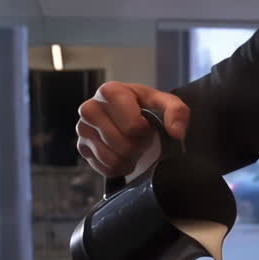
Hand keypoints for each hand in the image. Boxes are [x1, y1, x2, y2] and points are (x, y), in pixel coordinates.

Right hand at [75, 81, 190, 176]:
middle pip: (123, 144)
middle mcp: (90, 108)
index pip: (133, 125)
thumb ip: (176, 112)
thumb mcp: (166, 103)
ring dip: (129, 157)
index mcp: (110, 91)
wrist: (130, 117)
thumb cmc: (146, 108)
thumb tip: (176, 133)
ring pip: (113, 158)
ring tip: (132, 146)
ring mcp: (82, 129)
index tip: (146, 125)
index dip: (145, 130)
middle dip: (138, 145)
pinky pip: (105, 168)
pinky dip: (119, 166)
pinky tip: (123, 155)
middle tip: (141, 138)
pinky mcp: (82, 148)